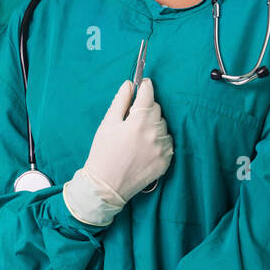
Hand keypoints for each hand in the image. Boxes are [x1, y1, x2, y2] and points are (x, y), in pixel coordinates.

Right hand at [63, 77, 172, 225]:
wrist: (106, 186)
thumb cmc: (103, 153)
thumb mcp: (107, 124)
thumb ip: (120, 102)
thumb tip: (129, 85)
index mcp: (138, 121)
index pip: (148, 94)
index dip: (146, 86)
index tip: (144, 84)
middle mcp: (154, 133)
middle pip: (157, 109)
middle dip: (146, 109)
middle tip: (132, 118)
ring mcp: (162, 147)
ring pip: (163, 126)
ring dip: (153, 125)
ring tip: (137, 136)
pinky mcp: (166, 160)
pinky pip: (167, 142)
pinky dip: (158, 140)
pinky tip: (144, 147)